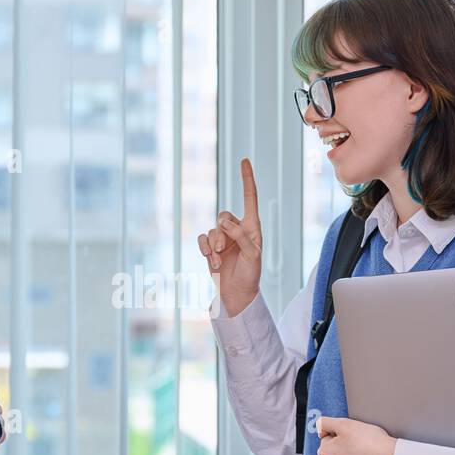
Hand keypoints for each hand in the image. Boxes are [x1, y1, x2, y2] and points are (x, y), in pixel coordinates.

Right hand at [198, 157, 262, 316]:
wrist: (237, 294)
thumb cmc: (251, 274)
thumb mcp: (252, 255)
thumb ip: (241, 236)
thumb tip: (225, 224)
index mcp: (252, 227)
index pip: (249, 198)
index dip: (247, 179)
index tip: (244, 161)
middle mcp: (237, 229)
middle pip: (223, 215)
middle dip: (221, 232)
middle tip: (224, 249)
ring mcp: (223, 238)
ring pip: (211, 229)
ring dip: (212, 245)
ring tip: (218, 261)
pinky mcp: (210, 247)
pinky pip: (202, 238)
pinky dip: (204, 248)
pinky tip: (210, 260)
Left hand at [315, 416, 396, 454]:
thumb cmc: (371, 442)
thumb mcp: (345, 424)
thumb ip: (326, 422)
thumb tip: (319, 427)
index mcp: (325, 452)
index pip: (328, 439)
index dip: (340, 435)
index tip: (352, 436)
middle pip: (335, 454)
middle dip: (344, 449)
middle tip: (360, 445)